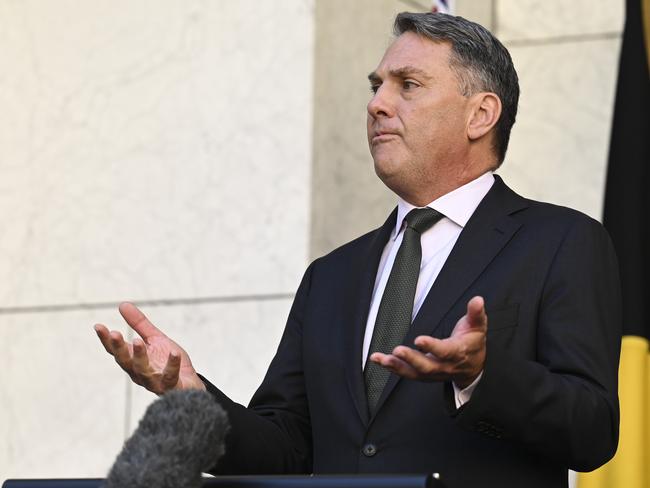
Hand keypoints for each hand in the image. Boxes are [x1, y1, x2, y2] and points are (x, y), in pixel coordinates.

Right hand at [94, 302, 205, 393]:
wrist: (189, 383)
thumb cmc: (167, 362)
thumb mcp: (154, 339)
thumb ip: (139, 324)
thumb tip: (122, 304)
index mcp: (133, 361)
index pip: (116, 351)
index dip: (106, 340)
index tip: (98, 326)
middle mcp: (139, 373)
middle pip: (125, 362)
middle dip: (119, 348)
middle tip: (115, 333)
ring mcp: (154, 381)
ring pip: (143, 371)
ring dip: (139, 356)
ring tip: (137, 341)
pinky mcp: (171, 386)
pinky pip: (170, 376)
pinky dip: (172, 365)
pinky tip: (175, 353)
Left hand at [369, 296, 486, 387]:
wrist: (473, 368)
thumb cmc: (473, 344)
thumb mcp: (478, 327)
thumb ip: (476, 314)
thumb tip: (478, 300)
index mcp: (457, 353)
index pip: (444, 352)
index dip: (432, 347)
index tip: (419, 340)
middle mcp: (444, 366)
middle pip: (426, 366)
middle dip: (411, 359)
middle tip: (398, 350)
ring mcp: (432, 372)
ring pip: (413, 373)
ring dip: (396, 366)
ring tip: (381, 359)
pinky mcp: (423, 374)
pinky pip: (407, 373)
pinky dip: (392, 367)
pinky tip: (379, 360)